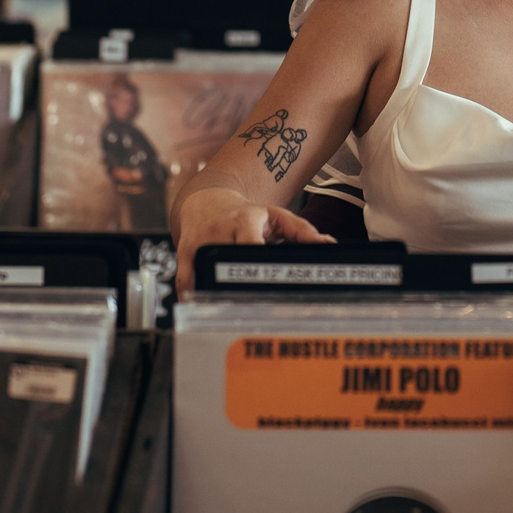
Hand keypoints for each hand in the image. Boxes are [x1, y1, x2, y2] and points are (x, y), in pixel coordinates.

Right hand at [175, 187, 331, 297]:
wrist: (207, 200)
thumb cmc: (246, 213)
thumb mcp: (275, 216)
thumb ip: (301, 231)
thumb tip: (328, 245)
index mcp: (245, 220)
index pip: (251, 244)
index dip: (256, 263)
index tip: (269, 284)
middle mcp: (220, 230)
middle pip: (228, 261)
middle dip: (237, 284)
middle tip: (254, 309)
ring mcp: (200, 241)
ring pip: (204, 272)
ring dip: (213, 294)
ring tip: (228, 313)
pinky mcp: (184, 252)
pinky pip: (185, 280)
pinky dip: (191, 297)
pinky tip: (201, 309)